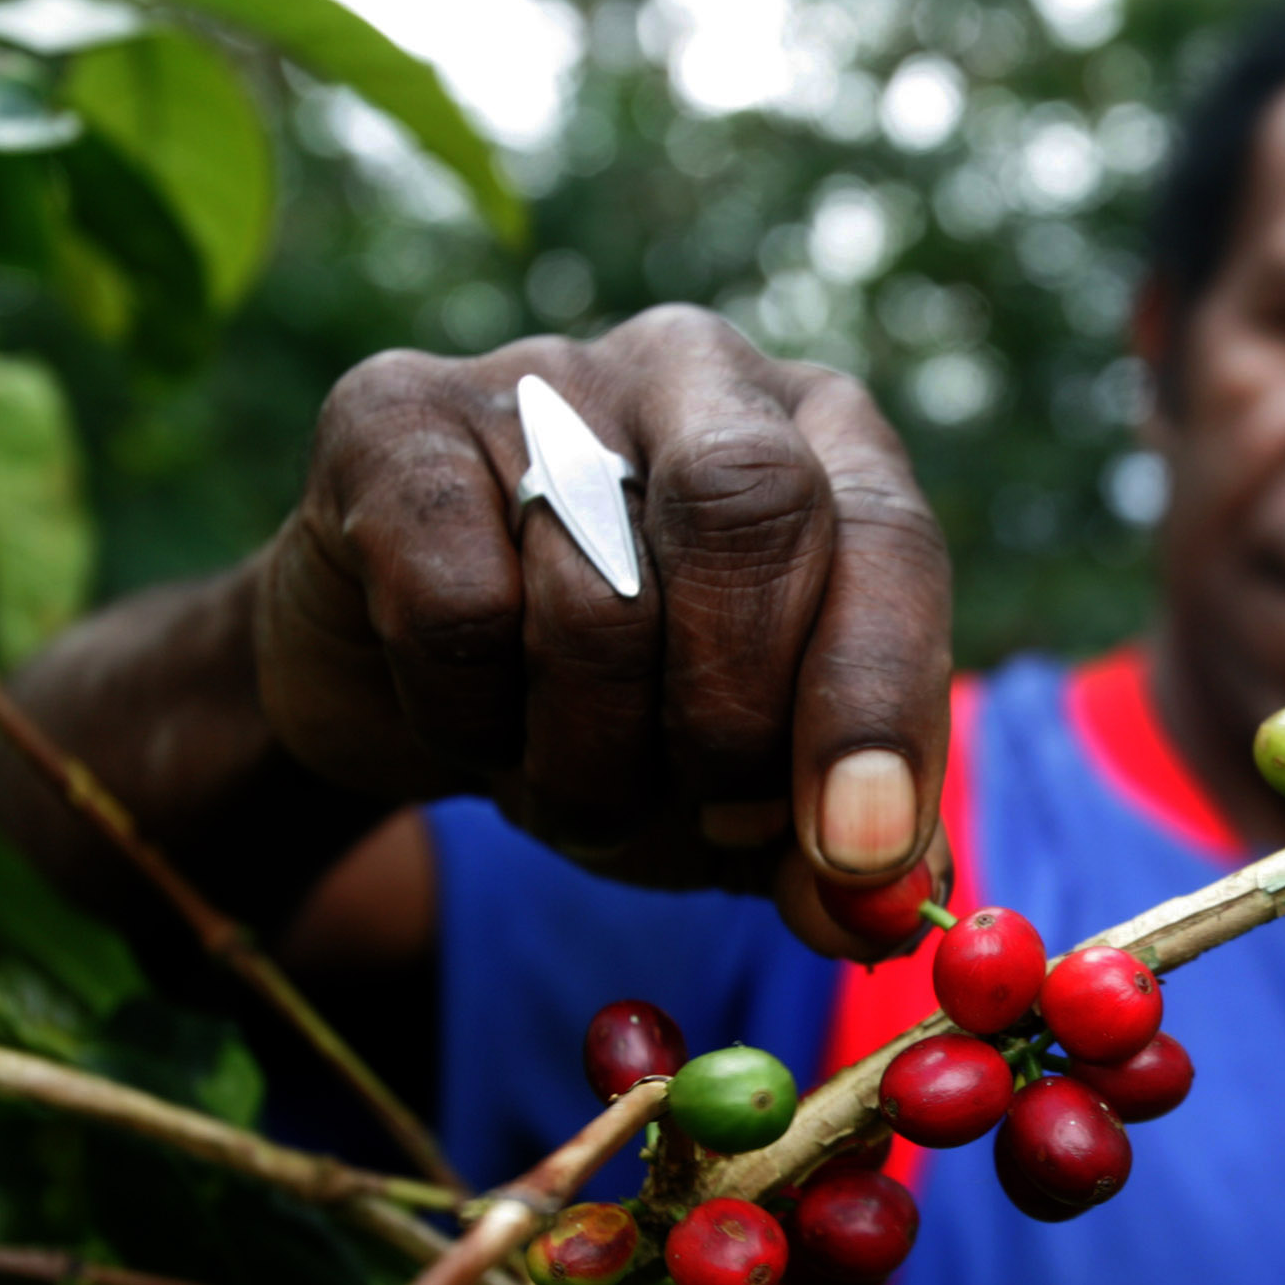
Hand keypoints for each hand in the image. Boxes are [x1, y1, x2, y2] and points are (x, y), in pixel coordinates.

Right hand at [254, 305, 950, 957]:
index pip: (889, 544)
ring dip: (592, 758)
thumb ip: (831, 852)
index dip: (878, 706)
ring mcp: (546, 377)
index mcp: (834, 442)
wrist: (404, 684)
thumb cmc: (629, 720)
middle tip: (713, 818)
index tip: (858, 853)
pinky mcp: (394, 416)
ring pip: (596, 592)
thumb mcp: (753, 802)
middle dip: (734, 715)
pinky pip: (453, 607)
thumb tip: (873, 911)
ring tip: (580, 782)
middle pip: (753, 511)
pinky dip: (469, 718)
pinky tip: (470, 720)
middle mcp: (704, 373)